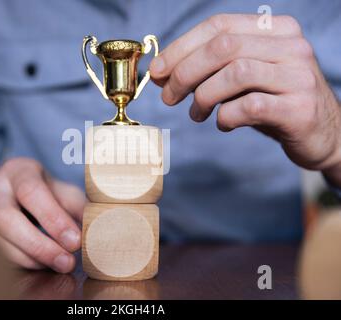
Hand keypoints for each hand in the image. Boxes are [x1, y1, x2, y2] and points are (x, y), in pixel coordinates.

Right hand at [0, 158, 85, 271]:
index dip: (53, 219)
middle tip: (66, 262)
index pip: (32, 193)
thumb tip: (93, 225)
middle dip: (39, 246)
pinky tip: (37, 266)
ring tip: (56, 265)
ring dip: (29, 259)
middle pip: (6, 220)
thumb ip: (73, 203)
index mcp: (17, 171)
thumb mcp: (54, 186)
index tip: (74, 241)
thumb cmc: (33, 188)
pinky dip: (16, 263)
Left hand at [150, 14, 340, 185]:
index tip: (157, 72)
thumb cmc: (274, 102)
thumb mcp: (242, 79)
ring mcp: (298, 76)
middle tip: (168, 97)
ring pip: (235, 72)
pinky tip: (223, 123)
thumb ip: (208, 70)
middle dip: (185, 72)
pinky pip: (249, 106)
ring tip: (196, 114)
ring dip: (203, 96)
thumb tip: (161, 73)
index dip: (180, 48)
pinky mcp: (299, 109)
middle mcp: (290, 46)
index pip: (218, 25)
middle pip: (223, 46)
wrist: (323, 133)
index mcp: (275, 30)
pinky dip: (225, 116)